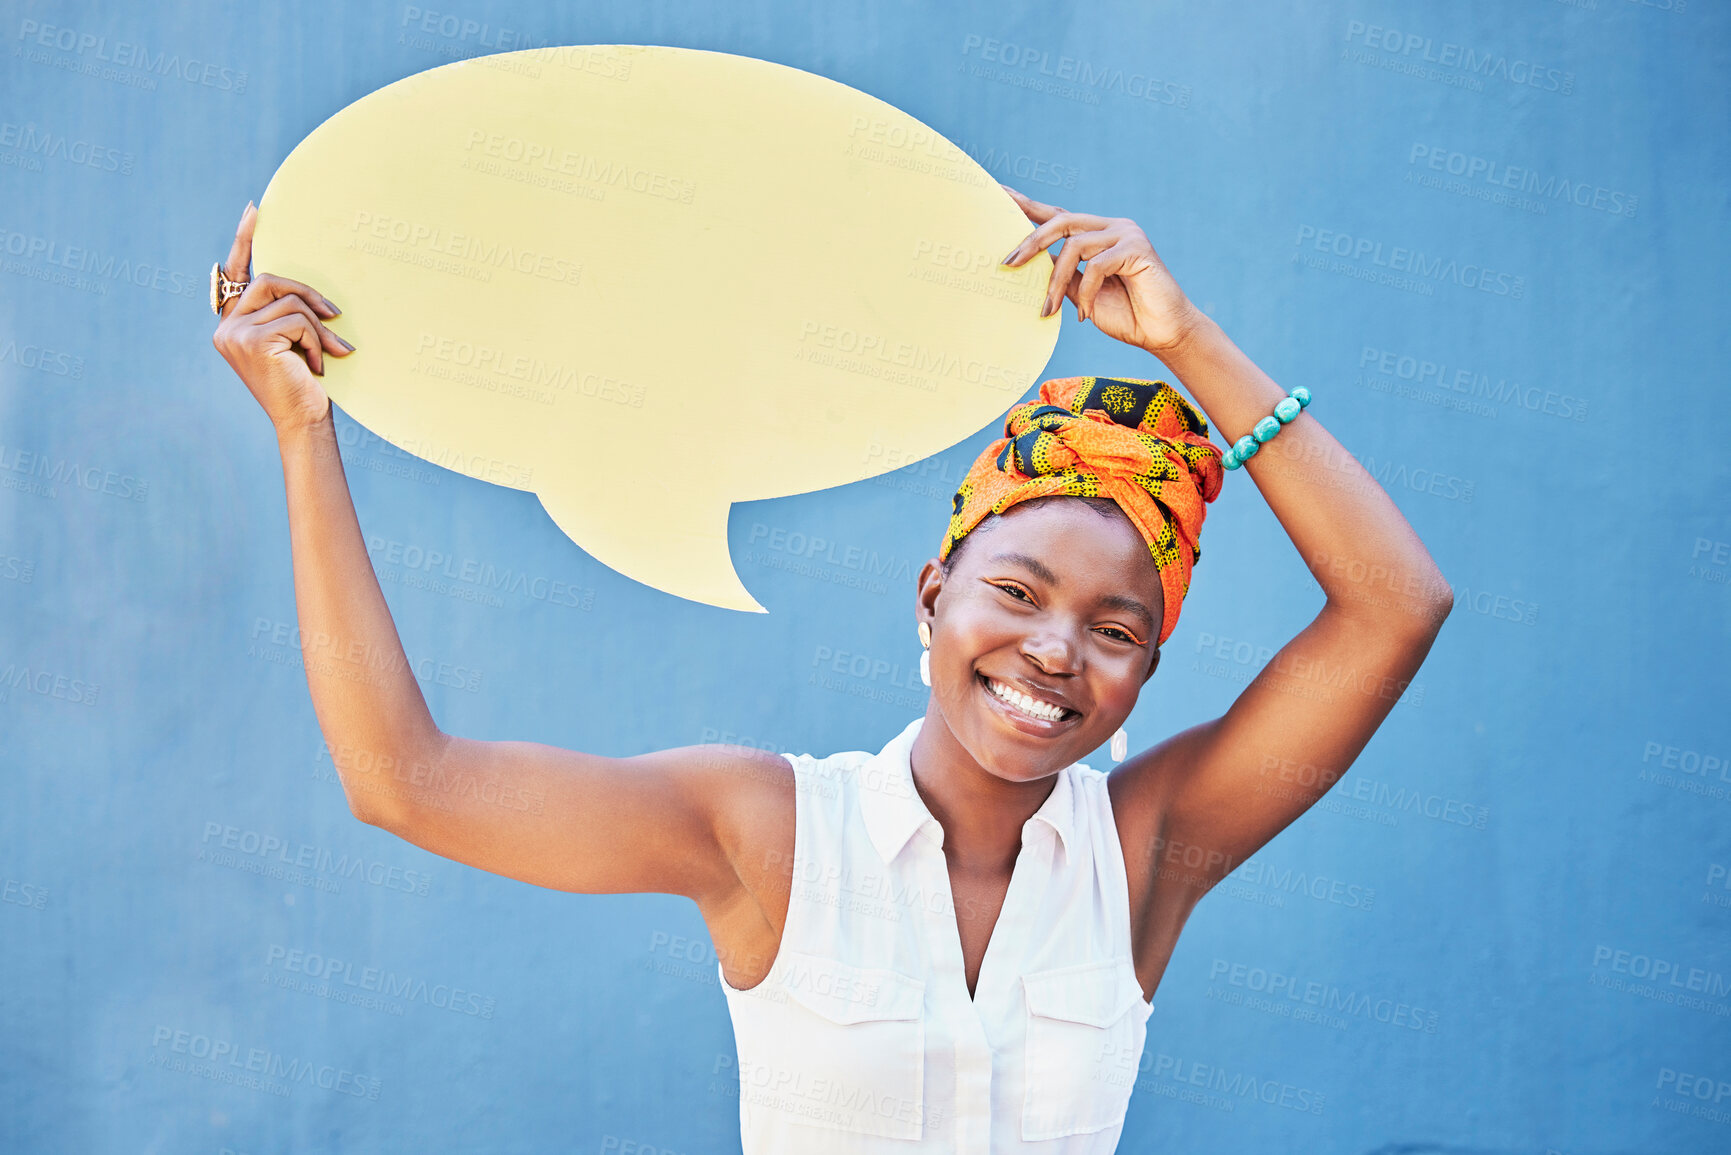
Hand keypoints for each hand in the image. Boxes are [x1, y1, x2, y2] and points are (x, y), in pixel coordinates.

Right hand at [211, 201, 353, 434]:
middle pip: (270, 280)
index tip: (255, 210)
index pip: (235, 274)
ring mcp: (235, 334)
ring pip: (289, 302)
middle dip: (308, 294)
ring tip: (331, 352)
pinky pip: (296, 321)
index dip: (244, 240)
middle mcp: (226, 327)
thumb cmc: (306, 384)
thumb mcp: (295, 343)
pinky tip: (318, 365)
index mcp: (233, 324)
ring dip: (318, 327)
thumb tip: (306, 288)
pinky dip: (316, 341)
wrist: (305, 421)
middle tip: (335, 314)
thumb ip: (287, 315)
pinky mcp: (252, 341)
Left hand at [999, 184, 1201, 354]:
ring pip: (1075, 246)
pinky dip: (1087, 292)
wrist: (1162, 333)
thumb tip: (1030, 262)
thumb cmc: (1125, 315)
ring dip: (1056, 281)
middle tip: (1007, 263)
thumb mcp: (1082, 293)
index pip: (1055, 214)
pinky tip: (1085, 314)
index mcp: (1095, 235)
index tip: (997, 193)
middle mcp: (1110, 226)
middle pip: (1060, 221)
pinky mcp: (1137, 248)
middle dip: (1031, 242)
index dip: (1026, 204)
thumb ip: (1062, 274)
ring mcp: (1125, 233)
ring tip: (1049, 310)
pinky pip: (1097, 265)